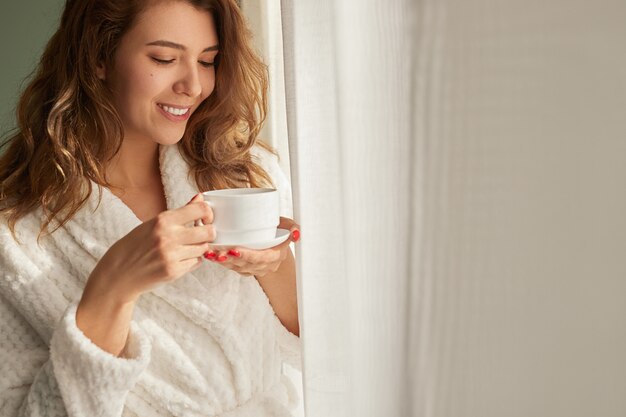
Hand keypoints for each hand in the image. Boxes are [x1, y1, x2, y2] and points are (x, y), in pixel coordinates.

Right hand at [84, 193, 214, 302]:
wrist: (117, 274)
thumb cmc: (134, 246)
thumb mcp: (152, 224)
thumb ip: (179, 212)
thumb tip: (200, 197)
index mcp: (163, 220)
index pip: (200, 209)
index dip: (208, 213)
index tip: (205, 218)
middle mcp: (168, 236)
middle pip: (209, 231)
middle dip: (208, 233)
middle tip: (201, 235)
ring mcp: (172, 255)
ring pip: (204, 248)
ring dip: (199, 248)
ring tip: (186, 248)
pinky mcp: (173, 271)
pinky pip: (196, 262)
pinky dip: (192, 260)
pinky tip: (179, 259)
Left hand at [205, 217, 300, 277]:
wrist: (274, 240)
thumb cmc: (279, 230)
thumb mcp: (287, 226)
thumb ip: (293, 227)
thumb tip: (297, 234)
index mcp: (274, 257)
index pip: (261, 259)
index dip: (247, 256)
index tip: (234, 249)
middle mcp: (263, 266)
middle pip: (245, 264)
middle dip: (230, 259)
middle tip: (217, 252)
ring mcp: (252, 268)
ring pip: (235, 267)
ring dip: (222, 261)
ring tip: (210, 253)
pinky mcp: (242, 268)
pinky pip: (230, 266)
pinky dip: (220, 261)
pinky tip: (210, 255)